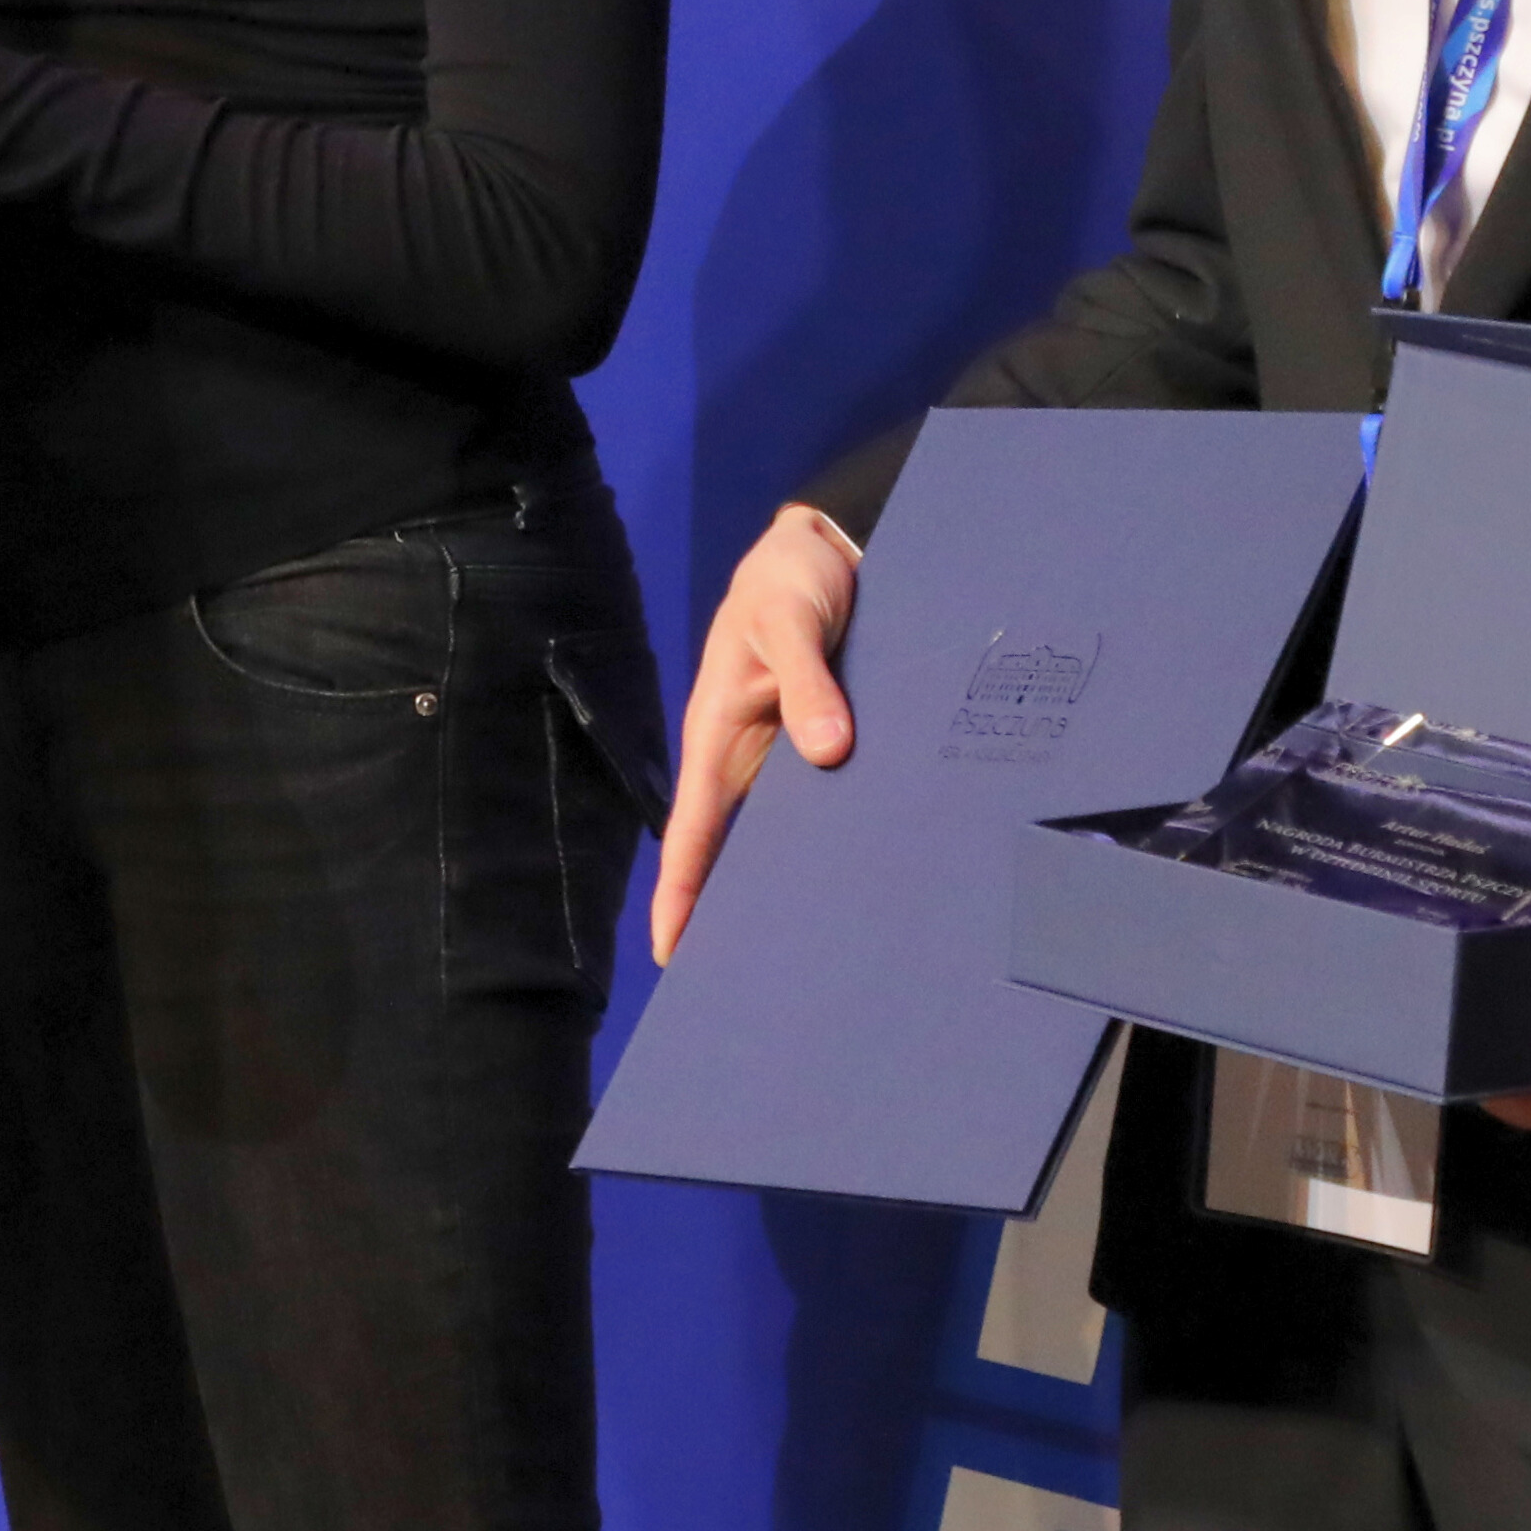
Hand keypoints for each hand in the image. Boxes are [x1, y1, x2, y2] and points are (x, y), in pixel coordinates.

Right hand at [651, 506, 863, 963]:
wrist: (827, 544)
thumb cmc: (791, 578)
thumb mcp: (792, 620)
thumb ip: (811, 681)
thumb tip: (827, 753)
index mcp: (718, 734)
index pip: (694, 832)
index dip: (680, 894)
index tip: (673, 956)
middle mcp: (748, 756)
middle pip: (733, 850)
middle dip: (731, 913)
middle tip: (745, 986)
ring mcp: (786, 753)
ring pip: (780, 836)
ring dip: (785, 886)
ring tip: (805, 955)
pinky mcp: (825, 741)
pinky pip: (823, 807)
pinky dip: (831, 846)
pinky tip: (858, 883)